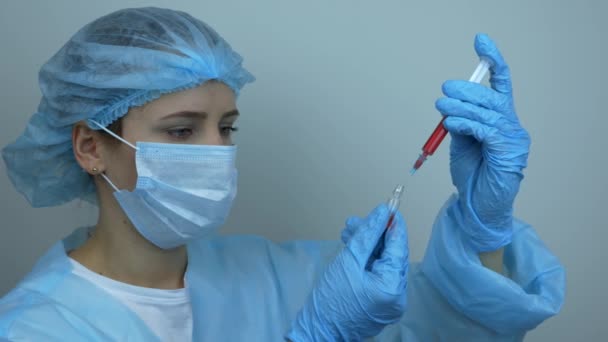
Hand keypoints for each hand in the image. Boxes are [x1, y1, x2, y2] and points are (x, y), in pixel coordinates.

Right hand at [286, 205, 408, 340]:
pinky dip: (365, 260)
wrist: (317, 330)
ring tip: (347, 232)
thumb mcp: (348, 261)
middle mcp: (397, 295)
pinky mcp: (379, 302)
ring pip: (382, 263)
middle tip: (354, 221)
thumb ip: (367, 235)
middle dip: (373, 235)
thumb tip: (382, 212)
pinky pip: (376, 274)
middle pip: (390, 254)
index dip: (392, 224)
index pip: (398, 247)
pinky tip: (351, 247)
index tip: (387, 206)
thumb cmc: (330, 299)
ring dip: (366, 246)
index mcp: (393, 286)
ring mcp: (389, 300)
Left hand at [435, 33, 530, 251]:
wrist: (477, 208)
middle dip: (467, 90)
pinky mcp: (508, 153)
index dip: (493, 61)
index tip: (480, 41)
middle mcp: (511, 126)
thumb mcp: (461, 143)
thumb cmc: (471, 176)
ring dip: (461, 107)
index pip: (501, 84)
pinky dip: (467, 124)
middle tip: (444, 89)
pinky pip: (486, 131)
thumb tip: (450, 107)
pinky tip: (451, 122)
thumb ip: (460, 123)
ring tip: (441, 106)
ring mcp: (513, 140)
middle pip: (491, 97)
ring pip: (487, 113)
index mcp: (500, 120)